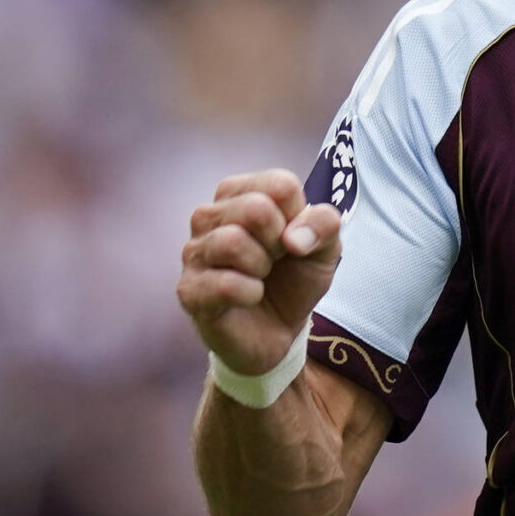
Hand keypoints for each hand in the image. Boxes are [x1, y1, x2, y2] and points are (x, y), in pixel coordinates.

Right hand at [177, 169, 342, 375]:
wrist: (278, 331)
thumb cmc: (294, 278)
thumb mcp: (325, 247)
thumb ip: (324, 224)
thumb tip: (293, 237)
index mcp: (240, 193)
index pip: (280, 185)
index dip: (300, 218)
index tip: (292, 238)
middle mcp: (209, 216)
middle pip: (255, 208)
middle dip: (280, 241)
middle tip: (277, 259)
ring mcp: (193, 252)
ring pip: (232, 241)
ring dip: (262, 266)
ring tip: (261, 276)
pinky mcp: (188, 290)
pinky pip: (224, 284)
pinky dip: (251, 293)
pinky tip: (251, 296)